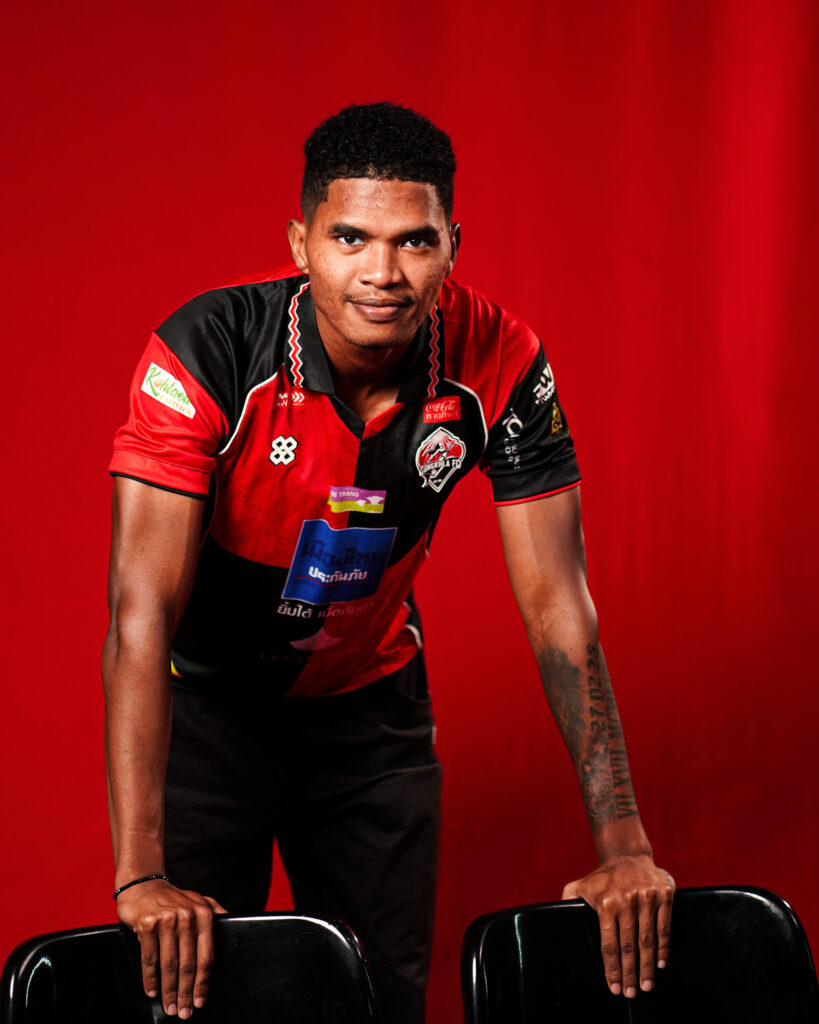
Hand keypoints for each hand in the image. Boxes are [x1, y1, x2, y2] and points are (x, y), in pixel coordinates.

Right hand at [116, 879, 226, 1017]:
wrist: (143, 885)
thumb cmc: (173, 899)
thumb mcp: (199, 901)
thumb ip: (217, 913)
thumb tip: (235, 924)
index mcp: (204, 914)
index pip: (207, 956)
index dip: (203, 983)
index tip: (200, 1001)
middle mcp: (187, 917)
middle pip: (188, 964)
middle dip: (186, 993)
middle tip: (184, 1013)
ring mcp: (167, 920)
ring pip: (169, 964)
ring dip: (169, 991)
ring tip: (170, 1007)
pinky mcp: (147, 924)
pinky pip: (149, 959)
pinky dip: (150, 979)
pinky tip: (152, 991)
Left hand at [562, 854, 673, 997]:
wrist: (627, 855)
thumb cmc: (602, 878)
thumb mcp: (580, 886)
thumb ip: (567, 903)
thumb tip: (554, 920)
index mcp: (605, 902)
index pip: (608, 943)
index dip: (612, 969)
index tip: (614, 988)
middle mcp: (626, 900)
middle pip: (629, 946)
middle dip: (630, 974)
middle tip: (631, 993)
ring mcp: (646, 897)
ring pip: (647, 940)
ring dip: (647, 967)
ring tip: (646, 985)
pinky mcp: (664, 895)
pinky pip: (664, 927)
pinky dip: (663, 948)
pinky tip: (660, 964)